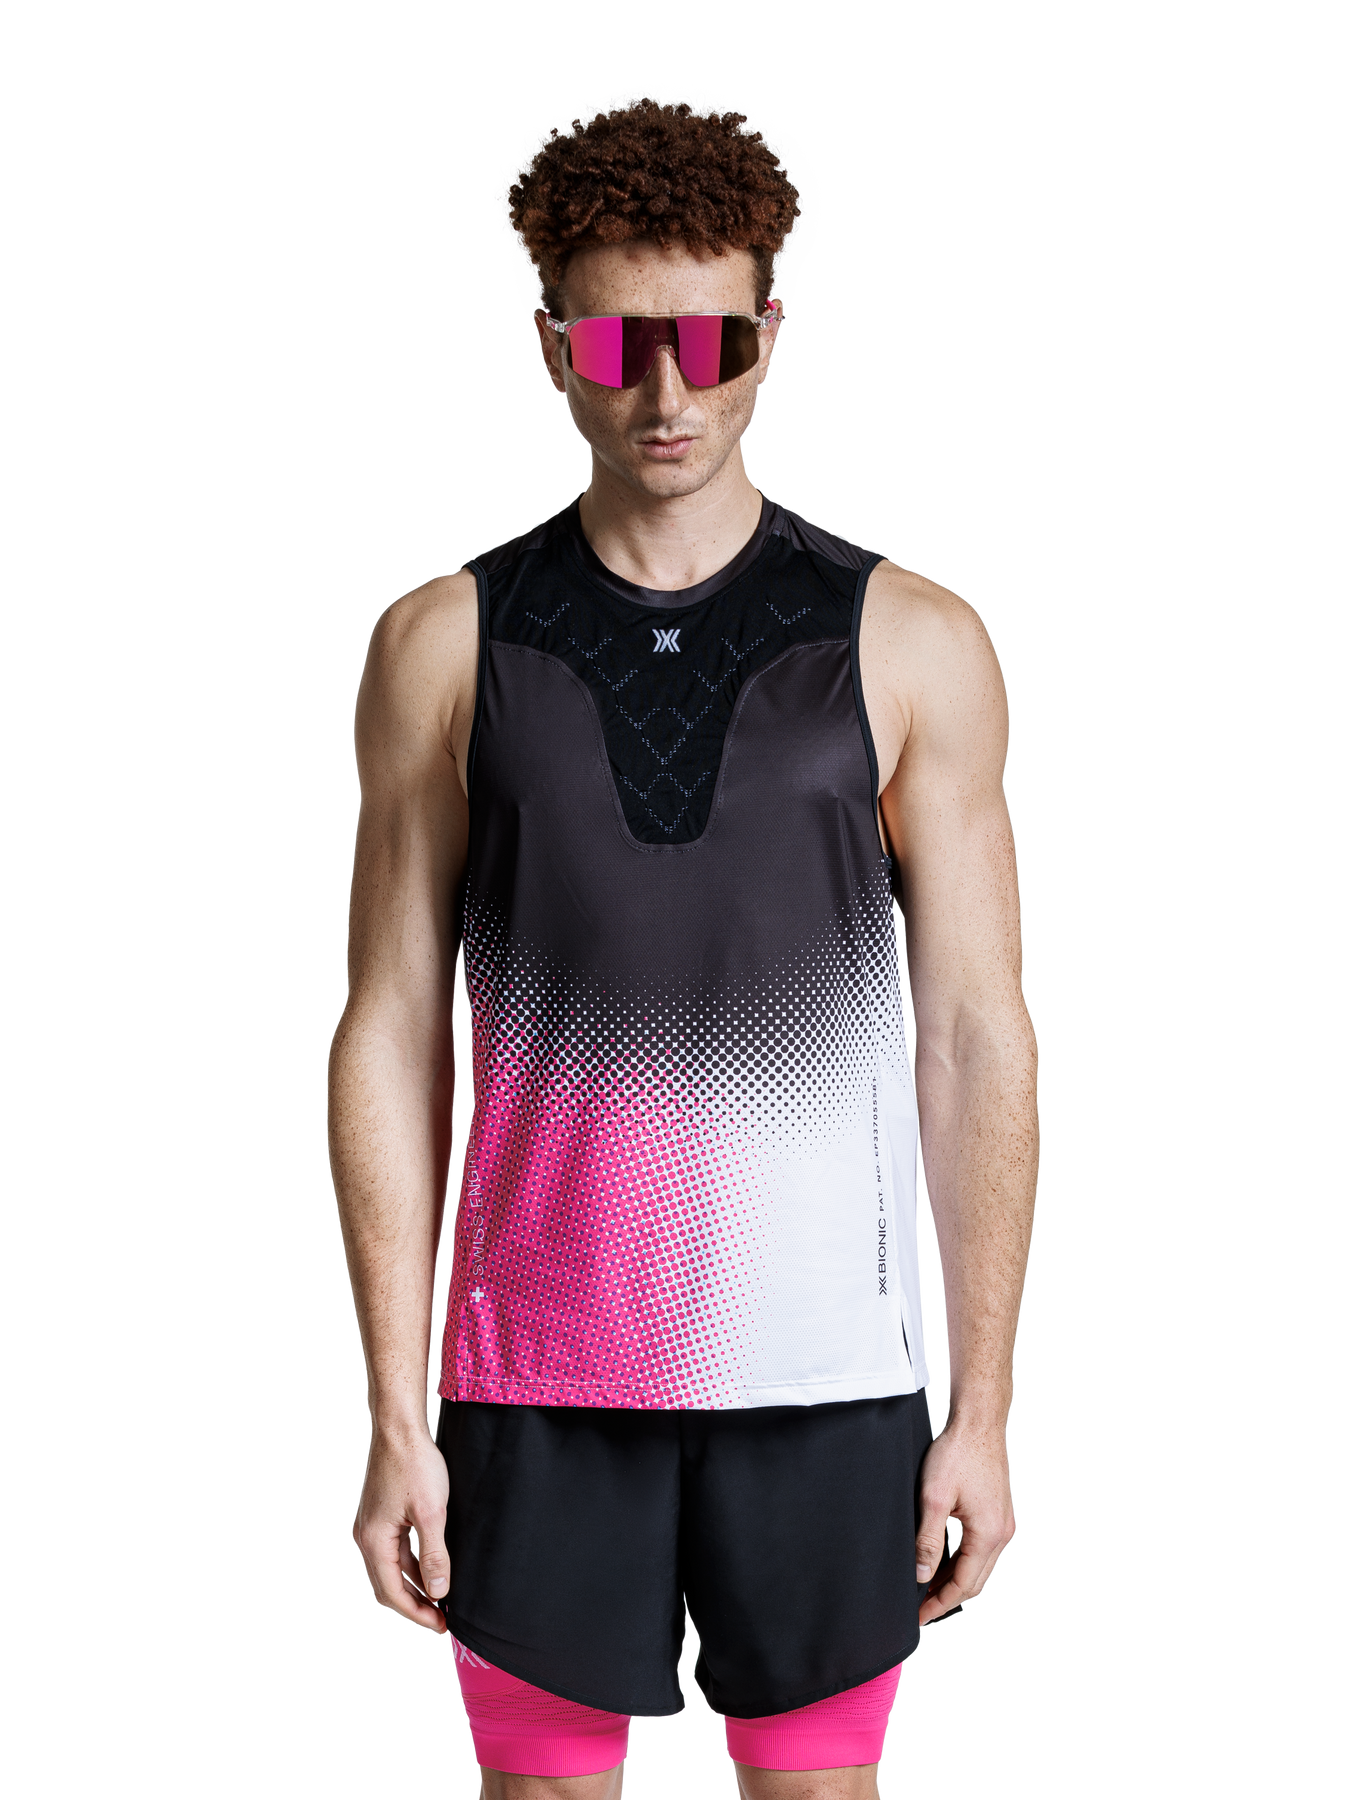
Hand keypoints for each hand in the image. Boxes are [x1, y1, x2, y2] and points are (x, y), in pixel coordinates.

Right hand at [351, 1424, 450, 1634]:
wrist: (399, 1427)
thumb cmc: (415, 1464)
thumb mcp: (432, 1512)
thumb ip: (433, 1554)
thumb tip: (438, 1592)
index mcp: (374, 1541)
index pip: (392, 1593)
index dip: (417, 1613)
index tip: (442, 1625)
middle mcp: (365, 1536)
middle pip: (387, 1586)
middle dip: (414, 1605)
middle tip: (441, 1619)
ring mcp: (370, 1525)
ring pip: (390, 1568)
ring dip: (413, 1585)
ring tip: (439, 1597)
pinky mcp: (379, 1514)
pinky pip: (393, 1550)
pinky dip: (410, 1565)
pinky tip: (430, 1568)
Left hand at [914, 1416, 1017, 1626]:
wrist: (978, 1422)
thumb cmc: (957, 1452)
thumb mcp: (934, 1498)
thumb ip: (928, 1541)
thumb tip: (921, 1576)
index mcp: (989, 1534)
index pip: (963, 1584)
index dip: (939, 1604)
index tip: (919, 1618)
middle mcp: (1003, 1533)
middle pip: (975, 1581)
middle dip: (947, 1597)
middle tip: (920, 1608)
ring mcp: (1004, 1523)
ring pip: (979, 1566)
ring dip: (955, 1579)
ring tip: (927, 1589)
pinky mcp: (1000, 1513)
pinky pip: (982, 1549)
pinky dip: (963, 1560)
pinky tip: (943, 1562)